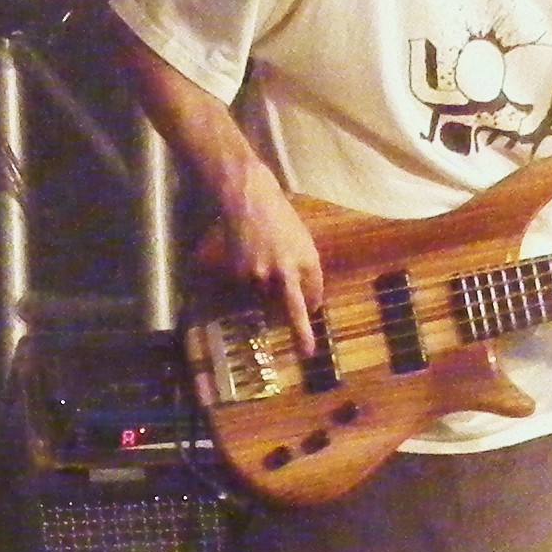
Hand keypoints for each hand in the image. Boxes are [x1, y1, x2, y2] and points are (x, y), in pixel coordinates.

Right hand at [219, 155, 327, 355]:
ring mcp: (261, 274)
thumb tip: (306, 300)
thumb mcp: (302, 241)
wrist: (248, 199)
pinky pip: (246, 292)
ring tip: (261, 270)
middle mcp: (286, 270)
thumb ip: (305, 270)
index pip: (312, 297)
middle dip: (299, 332)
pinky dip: (248, 287)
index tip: (308, 333)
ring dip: (266, 299)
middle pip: (291, 310)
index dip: (310, 308)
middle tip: (305, 353)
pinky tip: (247, 264)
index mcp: (307, 261)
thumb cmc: (280, 218)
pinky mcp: (239, 274)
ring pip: (265, 301)